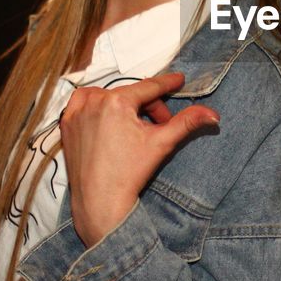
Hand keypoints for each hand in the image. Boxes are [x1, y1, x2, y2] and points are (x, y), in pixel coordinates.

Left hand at [59, 71, 219, 247]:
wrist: (99, 200)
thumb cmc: (129, 172)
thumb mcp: (162, 143)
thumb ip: (187, 122)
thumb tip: (213, 114)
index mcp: (117, 101)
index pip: (149, 87)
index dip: (167, 83)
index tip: (178, 79)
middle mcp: (93, 101)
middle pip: (131, 95)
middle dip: (149, 108)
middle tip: (160, 126)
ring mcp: (76, 111)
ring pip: (109, 97)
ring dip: (124, 106)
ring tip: (134, 127)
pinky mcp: (66, 123)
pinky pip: (85, 103)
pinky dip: (98, 106)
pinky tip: (108, 121)